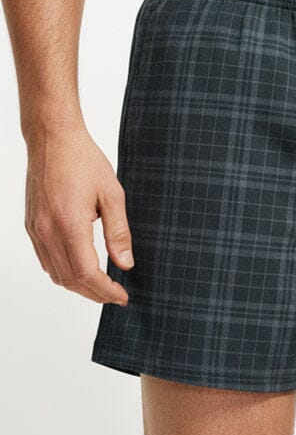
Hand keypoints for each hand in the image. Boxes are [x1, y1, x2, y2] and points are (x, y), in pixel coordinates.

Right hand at [24, 125, 132, 303]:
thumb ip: (118, 232)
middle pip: (70, 280)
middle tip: (115, 295)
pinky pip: (45, 260)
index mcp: (69, 224)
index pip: (87, 273)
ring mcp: (36, 229)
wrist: (52, 138)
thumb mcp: (112, 194)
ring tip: (101, 286)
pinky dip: (62, 272)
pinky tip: (79, 269)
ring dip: (78, 286)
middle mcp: (47, 231)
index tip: (122, 296)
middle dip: (94, 294)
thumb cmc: (83, 160)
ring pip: (55, 274)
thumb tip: (126, 264)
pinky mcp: (31, 225)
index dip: (106, 291)